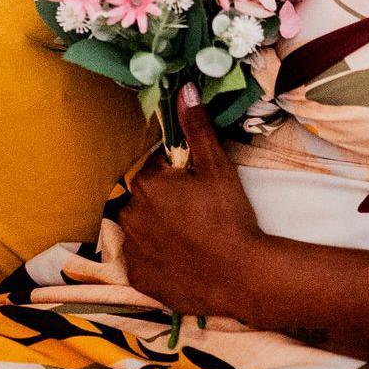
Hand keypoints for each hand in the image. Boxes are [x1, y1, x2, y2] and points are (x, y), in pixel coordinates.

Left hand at [118, 85, 267, 318]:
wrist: (239, 275)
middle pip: (147, 200)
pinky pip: (143, 261)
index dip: (180, 176)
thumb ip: (196, 127)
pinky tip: (183, 260)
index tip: (200, 190)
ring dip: (160, 230)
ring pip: (143, 230)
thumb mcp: (216, 166)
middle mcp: (129, 215)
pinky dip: (158, 260)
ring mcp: (132, 250)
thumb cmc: (229, 216)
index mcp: (146, 184)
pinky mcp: (138, 279)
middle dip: (167, 203)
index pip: (157, 169)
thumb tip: (184, 89)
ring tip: (193, 239)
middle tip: (200, 215)